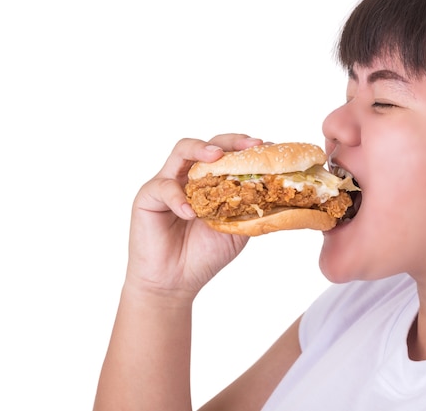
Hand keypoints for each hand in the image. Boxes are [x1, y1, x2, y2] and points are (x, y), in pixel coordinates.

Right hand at [125, 134, 263, 298]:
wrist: (175, 282)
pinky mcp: (148, 197)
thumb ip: (250, 209)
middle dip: (231, 141)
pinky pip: (164, 188)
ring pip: (182, 151)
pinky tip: (190, 213)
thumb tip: (277, 193)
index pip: (229, 156)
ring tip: (216, 157)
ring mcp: (168, 183)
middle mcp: (189, 177)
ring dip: (201, 149)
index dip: (247, 150)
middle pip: (209, 145)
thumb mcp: (236, 230)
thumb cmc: (203, 255)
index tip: (268, 148)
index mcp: (211, 183)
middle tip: (250, 145)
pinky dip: (178, 197)